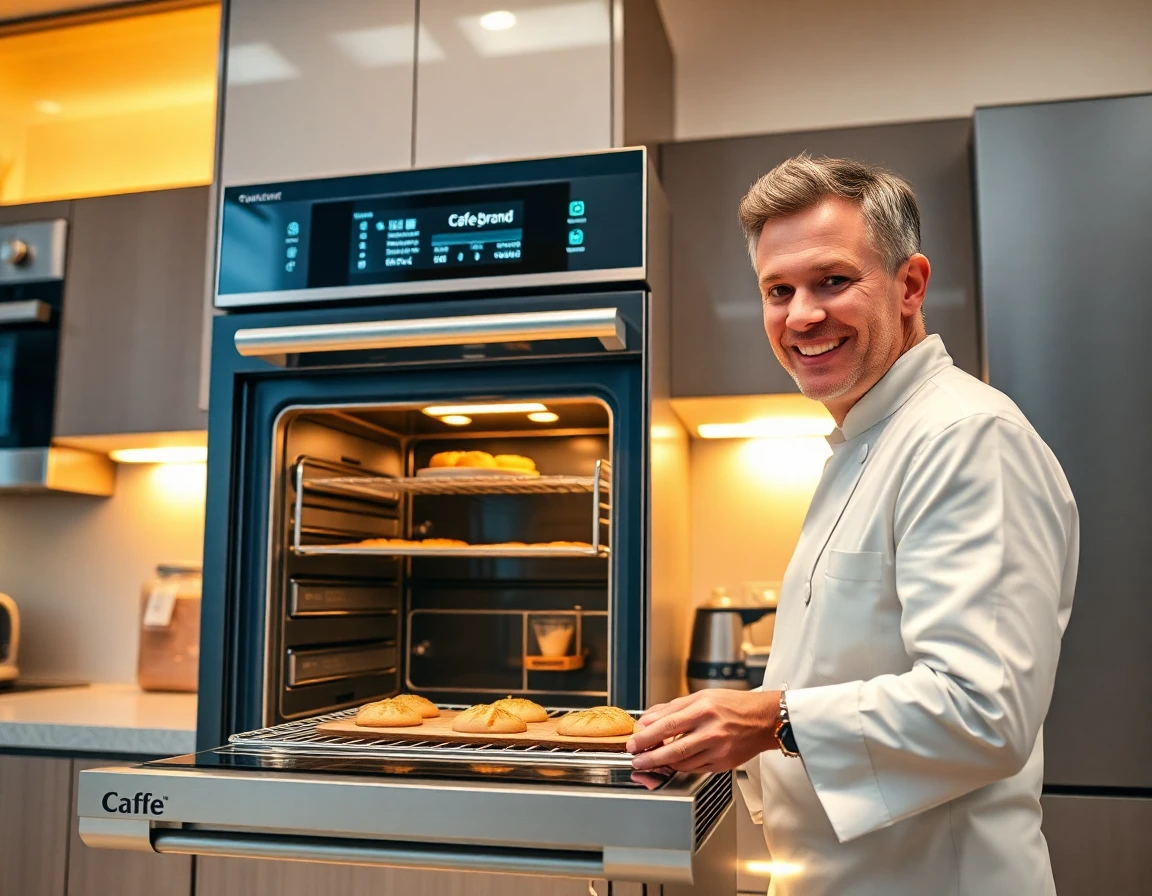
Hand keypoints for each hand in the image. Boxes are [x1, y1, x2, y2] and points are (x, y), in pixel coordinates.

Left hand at [627, 689, 781, 772]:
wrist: (764, 720)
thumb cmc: (734, 705)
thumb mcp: (702, 697)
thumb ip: (672, 708)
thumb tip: (648, 719)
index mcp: (704, 709)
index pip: (667, 725)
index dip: (646, 736)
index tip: (633, 742)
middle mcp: (712, 731)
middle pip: (673, 749)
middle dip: (649, 757)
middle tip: (636, 759)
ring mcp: (718, 750)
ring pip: (682, 763)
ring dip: (662, 764)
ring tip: (649, 761)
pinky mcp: (723, 764)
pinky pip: (694, 768)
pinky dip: (680, 766)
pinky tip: (672, 762)